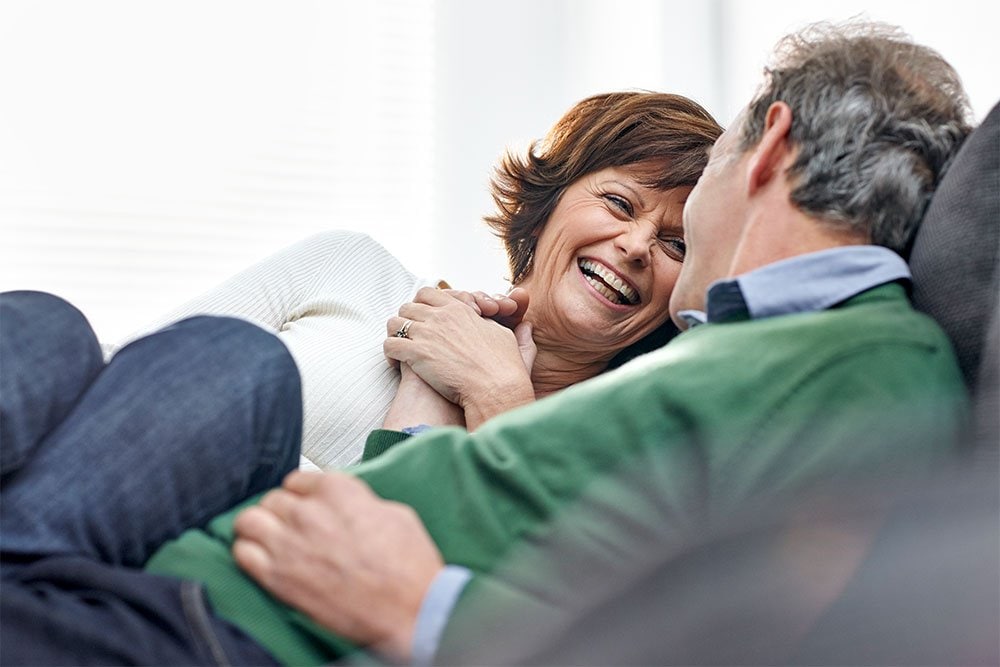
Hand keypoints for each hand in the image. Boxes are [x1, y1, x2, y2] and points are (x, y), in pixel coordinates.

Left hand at [233, 471, 443, 661]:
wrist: (409, 608)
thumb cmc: (408, 566)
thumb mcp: (394, 513)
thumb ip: (361, 502)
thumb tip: (349, 505)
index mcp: (338, 490)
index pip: (298, 480)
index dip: (301, 494)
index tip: (304, 504)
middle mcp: (308, 512)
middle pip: (272, 499)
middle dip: (279, 511)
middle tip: (289, 525)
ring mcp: (288, 543)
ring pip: (248, 521)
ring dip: (257, 528)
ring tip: (268, 539)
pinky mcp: (277, 577)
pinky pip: (241, 554)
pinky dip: (247, 554)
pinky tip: (261, 561)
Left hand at [385, 288, 535, 428]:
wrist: (495, 390)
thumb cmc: (505, 369)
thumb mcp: (512, 342)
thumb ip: (515, 331)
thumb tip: (525, 327)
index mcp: (460, 310)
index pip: (429, 294)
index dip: (423, 306)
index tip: (425, 320)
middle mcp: (440, 316)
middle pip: (408, 306)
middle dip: (407, 320)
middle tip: (410, 336)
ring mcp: (426, 333)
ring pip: (394, 323)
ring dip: (396, 335)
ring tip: (402, 349)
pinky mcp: (415, 353)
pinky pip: (389, 345)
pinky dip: (390, 354)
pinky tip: (398, 364)